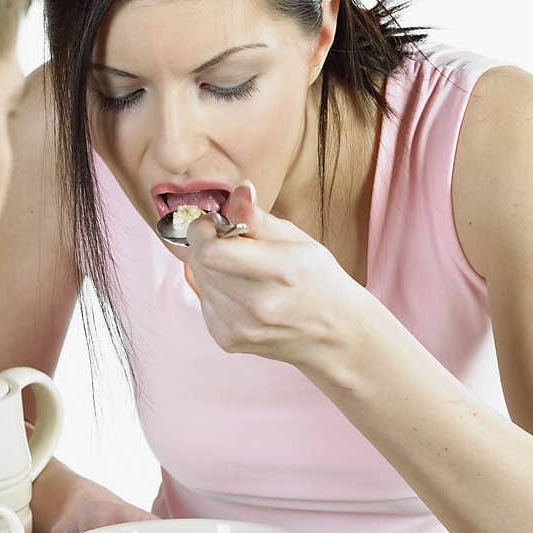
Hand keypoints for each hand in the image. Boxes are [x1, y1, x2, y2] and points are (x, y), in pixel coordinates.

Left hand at [185, 181, 364, 373]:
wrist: (334, 334)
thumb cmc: (318, 280)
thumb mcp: (298, 240)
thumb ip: (259, 218)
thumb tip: (237, 192)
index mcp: (281, 271)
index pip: (210, 251)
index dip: (203, 230)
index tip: (216, 223)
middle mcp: (258, 305)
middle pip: (200, 264)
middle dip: (206, 245)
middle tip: (230, 243)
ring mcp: (240, 328)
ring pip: (198, 281)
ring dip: (211, 269)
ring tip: (242, 271)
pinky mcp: (227, 340)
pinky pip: (203, 302)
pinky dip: (214, 291)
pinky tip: (241, 293)